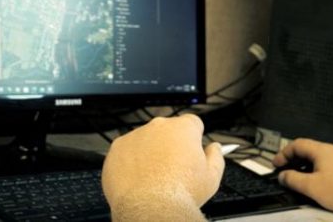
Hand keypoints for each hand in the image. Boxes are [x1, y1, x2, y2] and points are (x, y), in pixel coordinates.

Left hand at [102, 114, 224, 219]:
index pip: (192, 122)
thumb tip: (215, 148)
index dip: (194, 137)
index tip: (192, 150)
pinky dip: (132, 161)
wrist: (151, 209)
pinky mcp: (117, 149)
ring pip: (146, 140)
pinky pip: (127, 150)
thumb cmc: (181, 193)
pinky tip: (139, 178)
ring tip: (154, 176)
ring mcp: (135, 136)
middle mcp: (158, 127)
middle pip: (168, 131)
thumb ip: (216, 156)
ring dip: (151, 152)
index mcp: (183, 128)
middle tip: (174, 167)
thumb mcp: (212, 177)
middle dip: (171, 144)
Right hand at [272, 138, 332, 215]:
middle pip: (308, 149)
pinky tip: (315, 182)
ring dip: (304, 165)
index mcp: (322, 150)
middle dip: (293, 159)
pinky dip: (316, 169)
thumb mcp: (311, 187)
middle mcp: (332, 150)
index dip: (284, 153)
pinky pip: (327, 164)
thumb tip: (283, 176)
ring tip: (297, 178)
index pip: (298, 144)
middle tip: (284, 170)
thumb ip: (293, 180)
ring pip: (318, 157)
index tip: (276, 164)